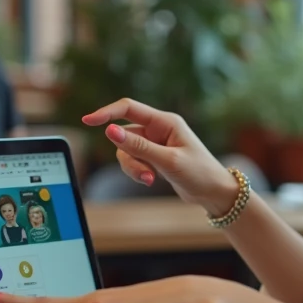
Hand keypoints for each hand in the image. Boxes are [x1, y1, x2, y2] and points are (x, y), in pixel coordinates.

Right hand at [83, 98, 239, 215]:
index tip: (87, 121)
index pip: (129, 109)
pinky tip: (152, 180)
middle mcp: (159, 128)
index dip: (107, 113)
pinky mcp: (154, 156)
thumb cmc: (199, 173)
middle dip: (129, 157)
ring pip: (127, 151)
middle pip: (124, 135)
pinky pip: (134, 160)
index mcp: (165, 121)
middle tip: (145, 175)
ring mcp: (155, 142)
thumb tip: (110, 131)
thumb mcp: (168, 161)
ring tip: (150, 179)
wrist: (214, 193)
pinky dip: (138, 171)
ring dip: (133, 167)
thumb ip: (139, 147)